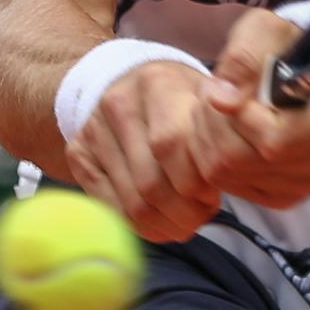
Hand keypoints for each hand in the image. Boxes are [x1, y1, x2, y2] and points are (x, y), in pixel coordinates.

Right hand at [64, 60, 221, 243]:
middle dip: (183, 211)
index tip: (214, 196)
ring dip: (164, 224)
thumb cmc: (181, 99)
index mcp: (157, 83)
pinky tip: (160, 225)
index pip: (172, 144)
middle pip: (151, 180)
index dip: (197, 182)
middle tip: (201, 217)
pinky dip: (139, 227)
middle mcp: (118, 103)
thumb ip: (220, 130)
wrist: (130, 82)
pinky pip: (109, 206)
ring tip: (185, 223)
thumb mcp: (206, 99)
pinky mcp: (77, 153)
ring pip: (132, 200)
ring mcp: (92, 129)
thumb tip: (232, 168)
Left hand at [190, 9, 309, 208]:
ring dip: (208, 134)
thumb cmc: (282, 45)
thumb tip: (222, 99)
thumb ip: (244, 58)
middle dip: (215, 121)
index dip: (243, 117)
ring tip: (217, 105)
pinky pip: (229, 186)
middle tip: (213, 91)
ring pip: (229, 172)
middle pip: (245, 158)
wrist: (290, 67)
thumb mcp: (264, 31)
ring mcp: (306, 182)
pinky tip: (225, 130)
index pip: (277, 139)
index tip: (232, 91)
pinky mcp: (282, 196)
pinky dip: (212, 155)